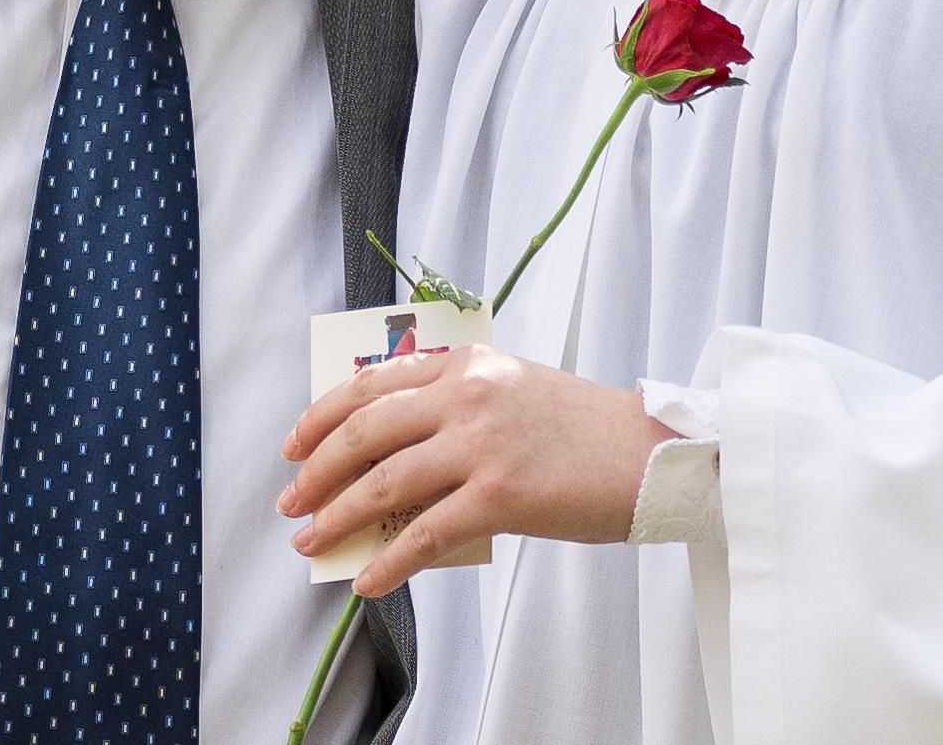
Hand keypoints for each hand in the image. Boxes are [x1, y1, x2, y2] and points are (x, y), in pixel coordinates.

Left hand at [275, 345, 669, 597]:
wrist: (653, 452)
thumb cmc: (586, 430)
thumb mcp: (514, 390)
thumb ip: (456, 406)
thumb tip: (390, 464)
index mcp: (467, 362)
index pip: (371, 384)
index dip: (321, 417)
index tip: (294, 446)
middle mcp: (467, 394)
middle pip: (364, 431)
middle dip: (316, 470)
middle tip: (290, 502)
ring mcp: (482, 444)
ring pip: (385, 483)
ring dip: (338, 517)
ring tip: (312, 543)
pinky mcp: (502, 494)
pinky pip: (426, 535)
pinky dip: (389, 562)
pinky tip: (368, 581)